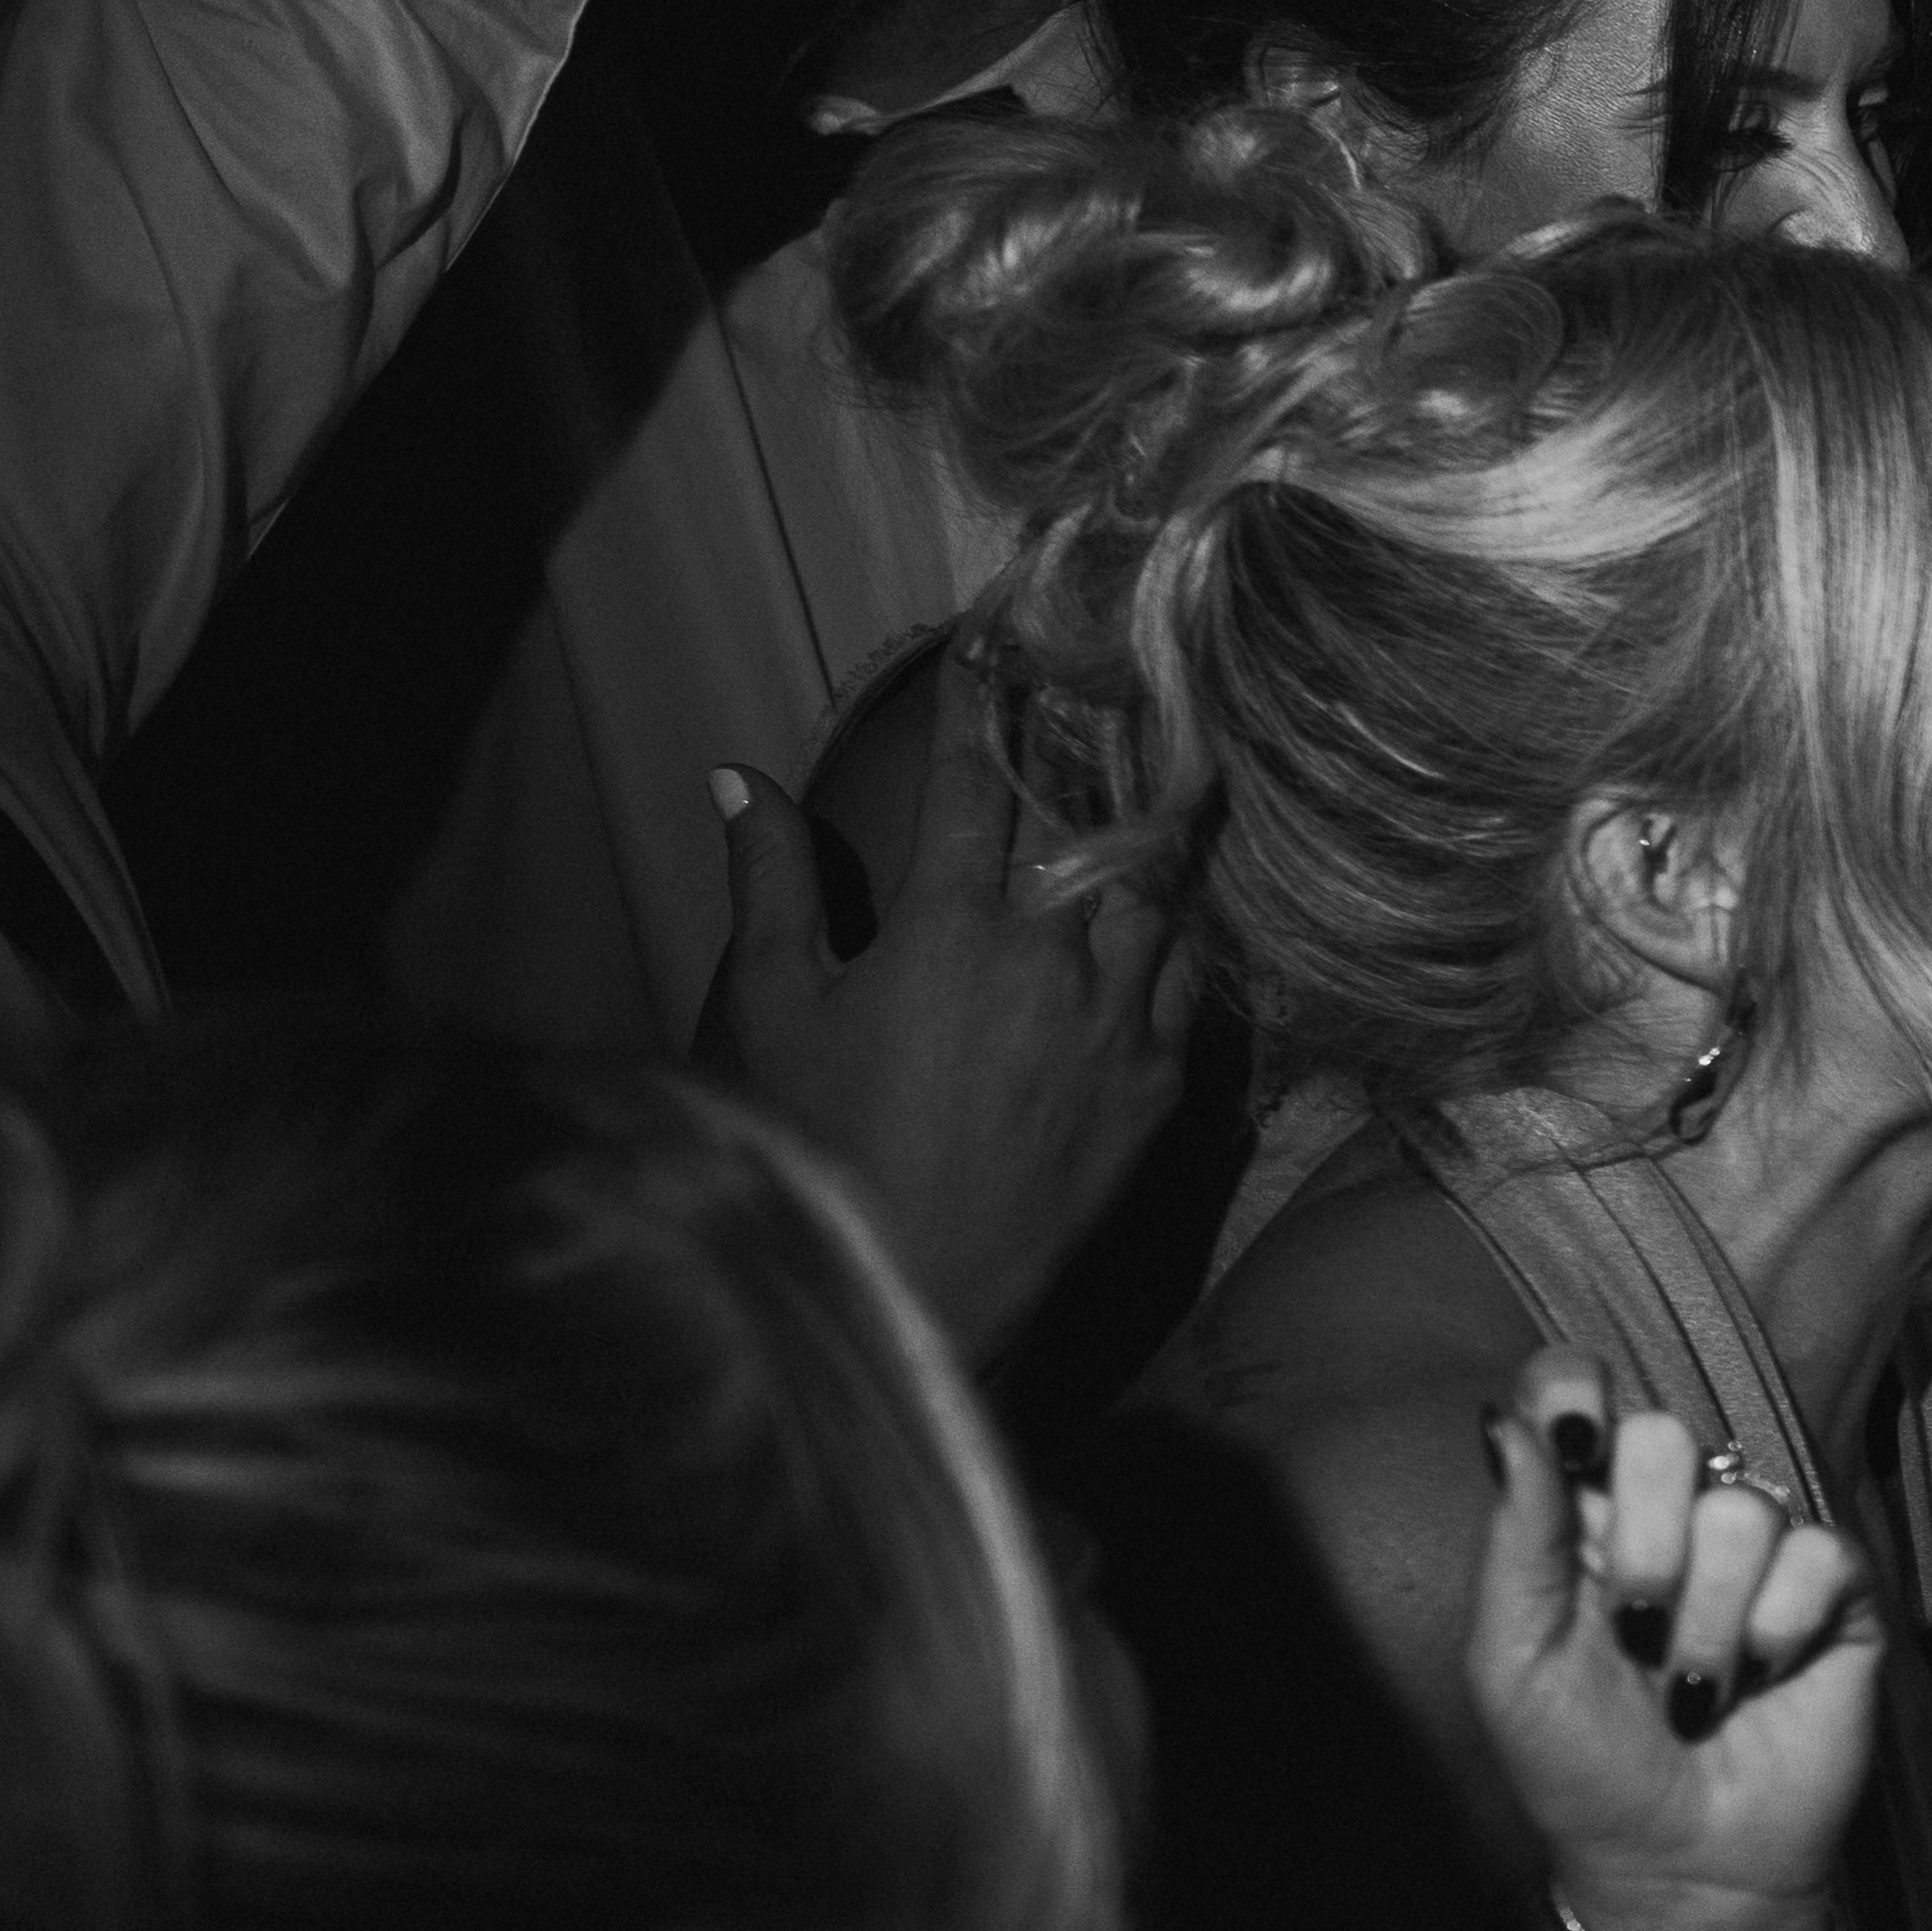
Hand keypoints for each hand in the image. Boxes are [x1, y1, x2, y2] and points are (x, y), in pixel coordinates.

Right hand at [694, 699, 1190, 1364]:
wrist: (924, 1285)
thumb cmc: (826, 1144)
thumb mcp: (776, 1009)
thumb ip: (772, 885)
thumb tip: (741, 779)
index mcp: (951, 928)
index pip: (969, 784)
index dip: (980, 707)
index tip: (993, 645)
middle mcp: (1054, 959)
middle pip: (1089, 823)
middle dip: (1091, 753)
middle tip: (1110, 692)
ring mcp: (1121, 1021)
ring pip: (1156, 895)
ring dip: (1145, 841)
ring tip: (1155, 785)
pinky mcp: (1163, 1084)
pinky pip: (1190, 981)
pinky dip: (1178, 937)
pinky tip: (1171, 915)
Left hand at [1464, 1349, 1886, 1930]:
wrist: (1678, 1867)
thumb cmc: (1582, 1767)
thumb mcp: (1514, 1659)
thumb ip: (1518, 1537)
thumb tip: (1504, 1419)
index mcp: (1586, 1513)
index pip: (1579, 1389)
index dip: (1576, 1390)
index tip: (1572, 1448)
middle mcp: (1676, 1512)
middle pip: (1665, 1434)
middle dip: (1642, 1544)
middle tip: (1634, 1632)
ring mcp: (1764, 1548)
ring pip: (1743, 1508)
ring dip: (1706, 1622)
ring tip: (1692, 1690)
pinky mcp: (1839, 1592)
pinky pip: (1817, 1556)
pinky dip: (1776, 1633)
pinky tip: (1760, 1682)